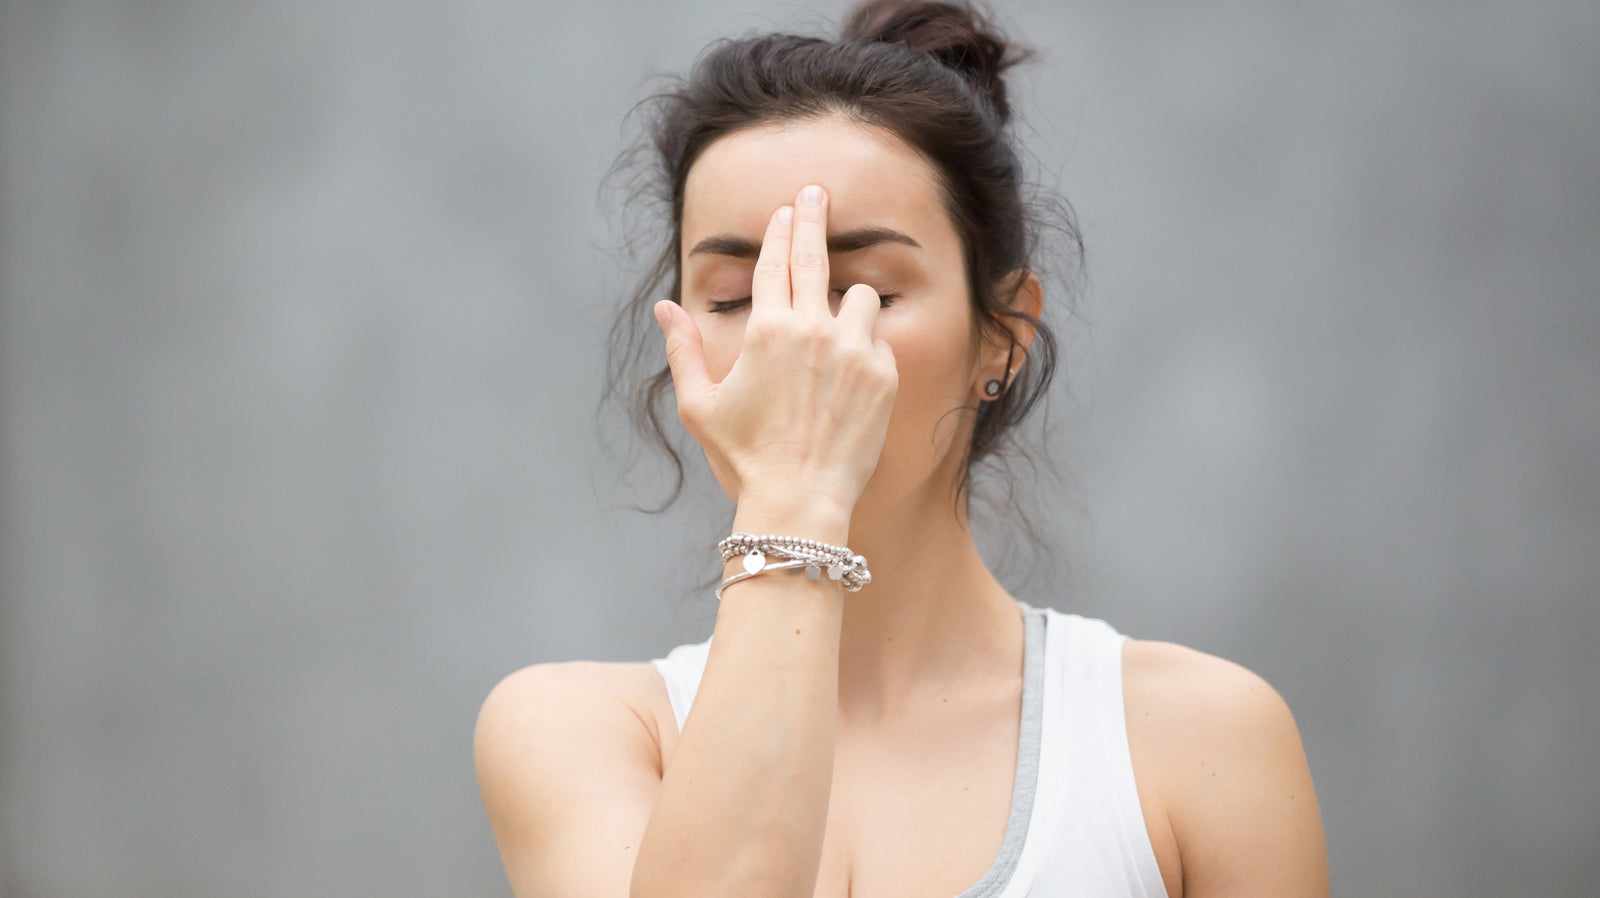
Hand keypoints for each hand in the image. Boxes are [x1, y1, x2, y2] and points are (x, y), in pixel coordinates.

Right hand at [653, 184, 898, 513]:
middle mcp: (813, 330)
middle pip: (817, 257)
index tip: (786, 209)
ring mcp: (853, 350)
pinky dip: (866, 346)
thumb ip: (683, 350)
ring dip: (848, 301)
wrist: (799, 499)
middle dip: (815, 219)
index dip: (780, 232)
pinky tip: (850, 374)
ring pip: (860, 296)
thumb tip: (664, 309)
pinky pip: (879, 340)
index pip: (774, 263)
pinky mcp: (883, 374)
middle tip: (818, 193)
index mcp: (766, 330)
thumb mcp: (700, 405)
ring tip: (836, 322)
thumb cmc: (744, 457)